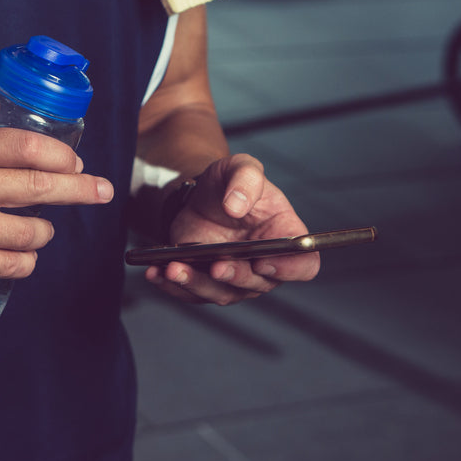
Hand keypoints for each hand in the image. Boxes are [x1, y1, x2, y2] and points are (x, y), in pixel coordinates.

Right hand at [0, 103, 113, 285]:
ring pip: (34, 232)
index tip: (77, 162)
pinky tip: (20, 254)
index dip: (63, 154)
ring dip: (43, 231)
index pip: (29, 146)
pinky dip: (25, 261)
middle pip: (43, 187)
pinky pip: (16, 264)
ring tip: (37, 228)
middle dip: (83, 190)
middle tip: (103, 190)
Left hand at [143, 154, 319, 304]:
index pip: (303, 265)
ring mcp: (235, 278)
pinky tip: (156, 273)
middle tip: (217, 265)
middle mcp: (265, 264)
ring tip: (174, 268)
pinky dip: (173, 285)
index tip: (265, 261)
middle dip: (235, 276)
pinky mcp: (206, 281)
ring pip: (221, 293)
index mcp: (285, 236)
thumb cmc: (231, 183)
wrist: (202, 194)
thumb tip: (235, 206)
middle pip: (257, 284)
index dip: (290, 269)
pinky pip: (192, 293)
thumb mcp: (241, 167)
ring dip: (197, 284)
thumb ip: (245, 179)